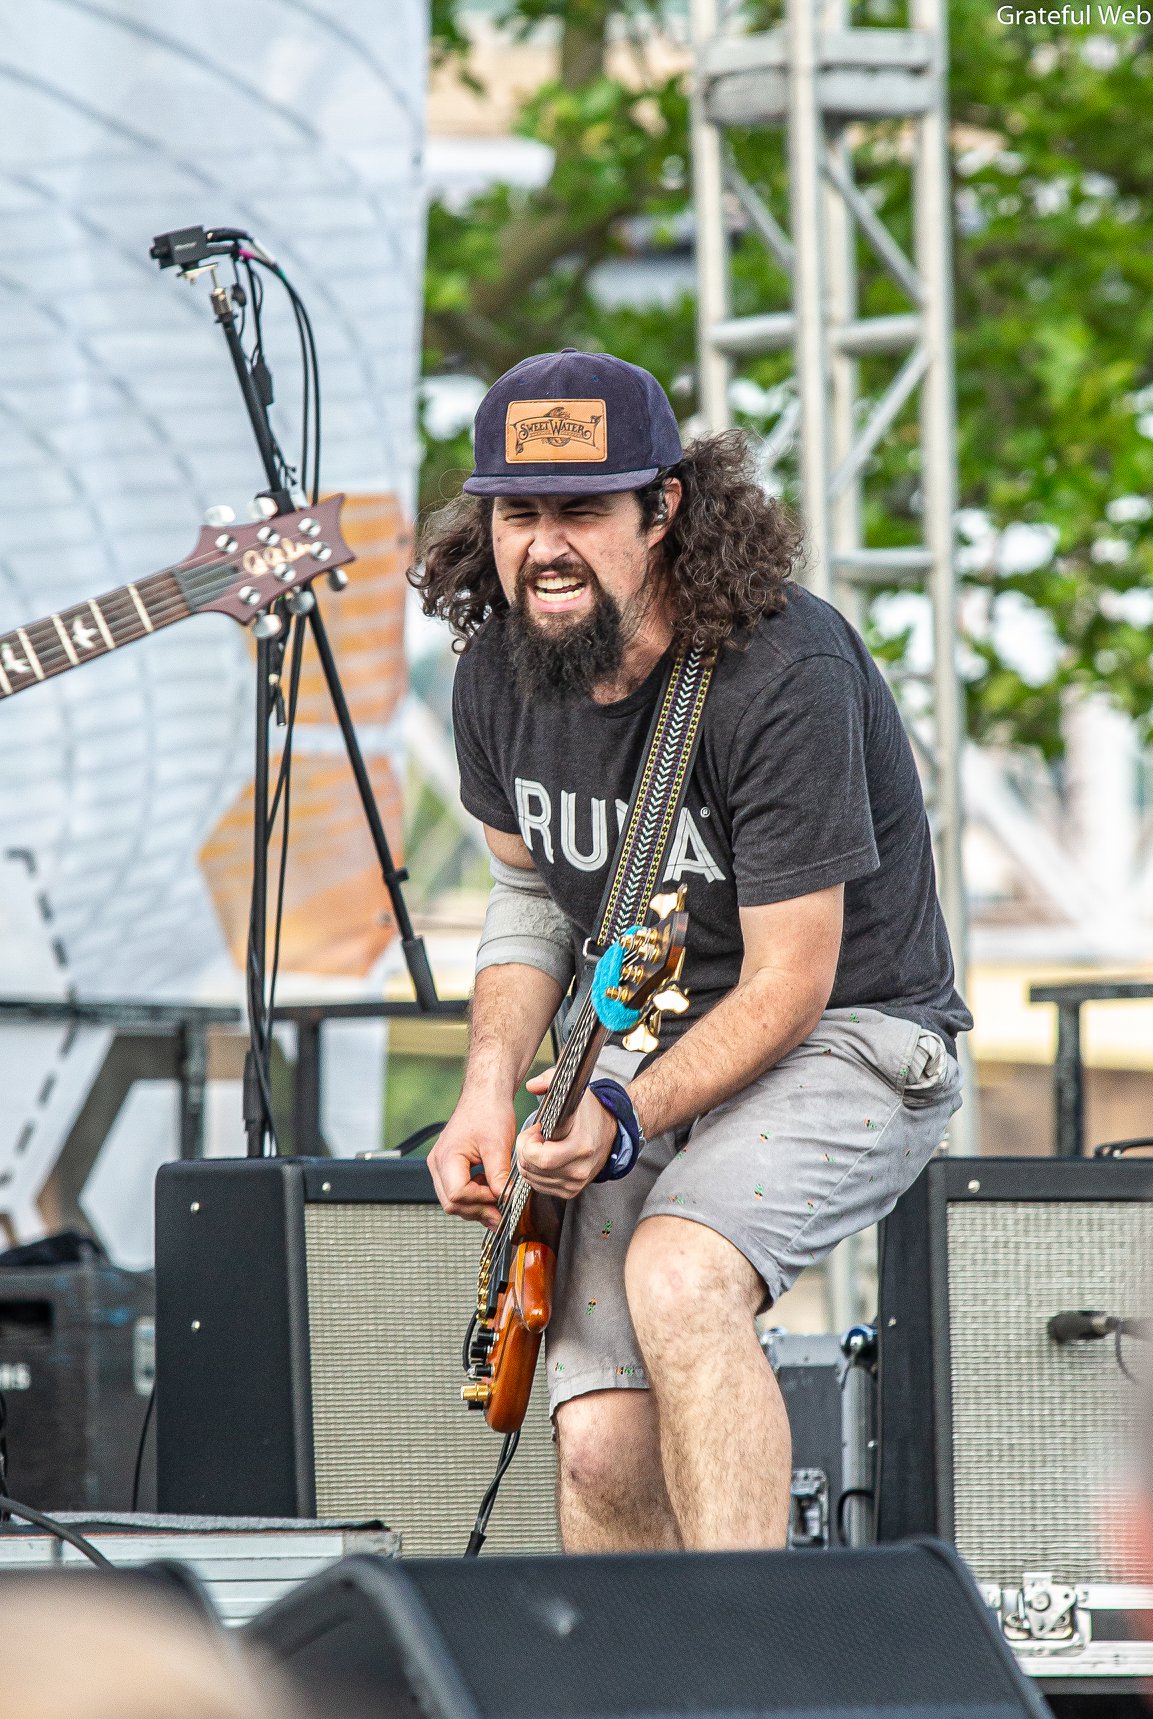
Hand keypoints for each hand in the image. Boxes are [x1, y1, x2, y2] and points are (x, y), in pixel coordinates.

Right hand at [427, 1093, 517, 1228]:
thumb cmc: (489, 1112)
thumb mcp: (499, 1145)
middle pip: (451, 1203)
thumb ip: (499, 1175)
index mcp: (446, 1157)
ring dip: (476, 1206)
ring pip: (452, 1201)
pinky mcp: (447, 1167)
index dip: (481, 1200)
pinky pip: (456, 1191)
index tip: (501, 1197)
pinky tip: (489, 1191)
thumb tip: (504, 1200)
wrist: (485, 1096)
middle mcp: (437, 1164)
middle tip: (501, 1213)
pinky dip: (473, 1197)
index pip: (457, 1194)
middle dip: (478, 1210)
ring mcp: (440, 1166)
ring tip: (498, 1204)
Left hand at [515, 1068, 618, 1198]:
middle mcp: (579, 1168)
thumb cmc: (589, 1112)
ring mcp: (576, 1182)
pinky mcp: (571, 1191)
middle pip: (533, 1169)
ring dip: (529, 1162)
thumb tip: (532, 1086)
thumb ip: (550, 1080)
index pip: (541, 1158)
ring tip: (541, 1146)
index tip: (535, 1130)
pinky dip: (536, 1173)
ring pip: (533, 1180)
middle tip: (534, 1137)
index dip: (528, 1144)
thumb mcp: (573, 1090)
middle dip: (524, 1151)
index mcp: (581, 1145)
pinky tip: (544, 1158)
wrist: (610, 1132)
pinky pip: (540, 1187)